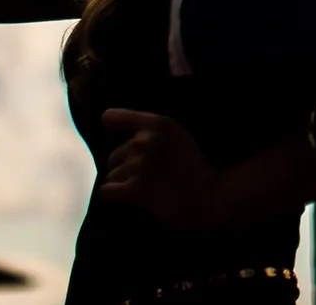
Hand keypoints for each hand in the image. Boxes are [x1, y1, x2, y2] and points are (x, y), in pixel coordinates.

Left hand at [98, 109, 228, 229]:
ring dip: (123, 182)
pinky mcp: (134, 190)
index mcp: (157, 123)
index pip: (110, 118)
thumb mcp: (177, 135)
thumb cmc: (193, 166)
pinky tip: (128, 196)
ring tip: (145, 187)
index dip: (112, 130)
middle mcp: (144, 141)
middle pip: (112, 155)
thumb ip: (151, 130)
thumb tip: (114, 131)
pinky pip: (106, 191)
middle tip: (147, 173)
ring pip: (111, 174)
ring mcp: (139, 166)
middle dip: (125, 164)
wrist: (209, 197)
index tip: (118, 139)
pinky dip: (114, 195)